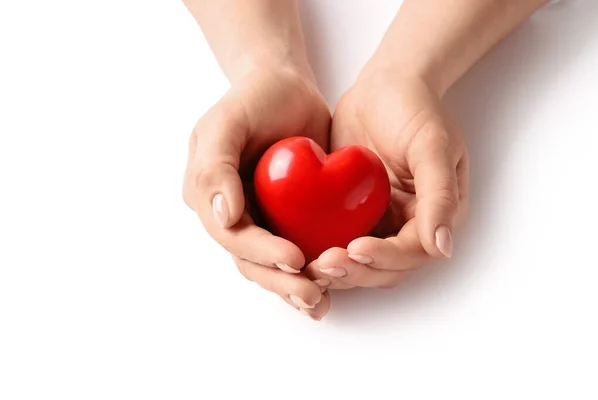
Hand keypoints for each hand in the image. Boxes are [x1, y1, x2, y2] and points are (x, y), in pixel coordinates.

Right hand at [183, 66, 331, 318]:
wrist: (286, 89)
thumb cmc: (255, 98)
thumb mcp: (227, 121)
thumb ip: (215, 166)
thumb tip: (223, 216)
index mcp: (209, 195)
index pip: (231, 234)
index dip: (261, 252)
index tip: (294, 259)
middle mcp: (231, 214)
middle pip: (250, 260)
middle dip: (280, 282)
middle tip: (312, 295)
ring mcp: (259, 219)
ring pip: (271, 265)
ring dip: (293, 287)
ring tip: (320, 302)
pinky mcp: (287, 219)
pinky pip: (296, 249)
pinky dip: (309, 272)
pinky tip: (329, 289)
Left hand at [305, 70, 468, 289]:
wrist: (383, 85)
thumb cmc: (415, 108)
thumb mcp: (433, 146)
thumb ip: (440, 196)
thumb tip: (443, 248)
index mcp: (435, 215)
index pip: (413, 252)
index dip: (385, 258)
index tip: (355, 249)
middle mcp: (408, 225)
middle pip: (384, 267)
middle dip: (356, 271)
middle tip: (323, 265)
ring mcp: (378, 220)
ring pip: (358, 261)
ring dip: (336, 269)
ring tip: (309, 266)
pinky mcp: (350, 212)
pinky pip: (336, 238)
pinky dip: (320, 249)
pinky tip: (297, 250)